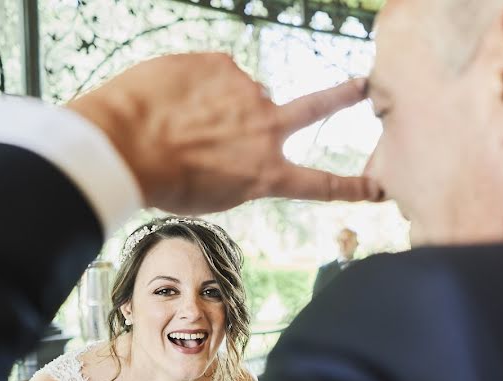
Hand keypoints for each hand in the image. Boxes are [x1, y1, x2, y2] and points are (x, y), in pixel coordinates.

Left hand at [68, 53, 380, 213]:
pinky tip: (174, 98)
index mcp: (265, 173)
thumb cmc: (162, 182)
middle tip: (364, 84)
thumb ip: (242, 168)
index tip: (379, 190)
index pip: (320, 184)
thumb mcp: (213, 195)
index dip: (352, 188)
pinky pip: (216, 73)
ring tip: (185, 116)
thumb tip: (247, 129)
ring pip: (245, 93)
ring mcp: (247, 92)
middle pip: (316, 108)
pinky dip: (198, 84)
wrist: (123, 145)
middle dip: (346, 96)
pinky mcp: (222, 63)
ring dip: (224, 102)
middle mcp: (266, 130)